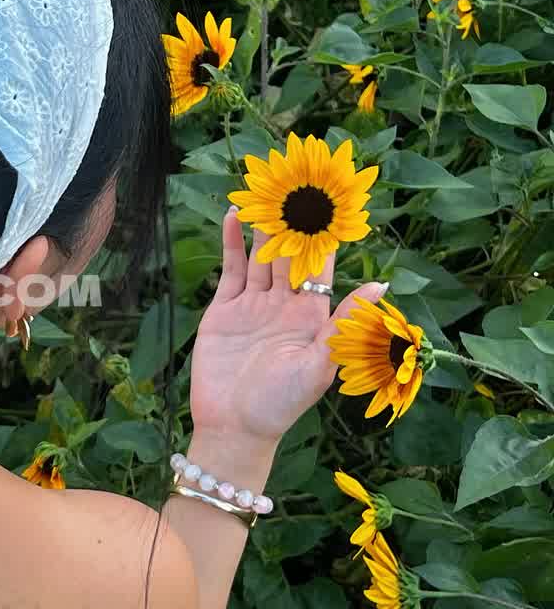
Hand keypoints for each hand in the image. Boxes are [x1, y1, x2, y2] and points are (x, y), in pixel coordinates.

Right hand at [189, 209, 387, 444]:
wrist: (234, 425)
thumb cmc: (282, 402)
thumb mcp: (320, 365)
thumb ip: (344, 322)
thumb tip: (382, 285)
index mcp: (314, 315)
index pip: (324, 267)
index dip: (328, 236)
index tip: (333, 202)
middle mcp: (285, 304)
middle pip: (291, 254)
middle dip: (294, 222)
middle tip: (296, 183)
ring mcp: (254, 304)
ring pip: (262, 255)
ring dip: (264, 225)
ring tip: (266, 192)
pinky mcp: (225, 310)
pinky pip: (232, 270)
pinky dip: (232, 243)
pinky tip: (232, 217)